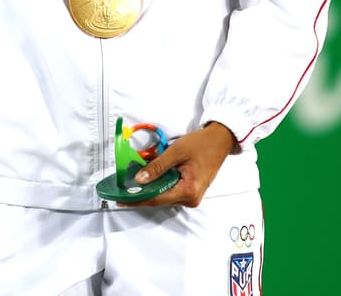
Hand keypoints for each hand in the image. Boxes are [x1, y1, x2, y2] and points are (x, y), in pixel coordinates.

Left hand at [121, 121, 236, 207]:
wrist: (220, 140)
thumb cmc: (202, 144)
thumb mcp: (176, 152)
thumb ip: (157, 166)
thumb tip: (139, 179)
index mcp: (189, 190)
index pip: (157, 198)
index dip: (137, 199)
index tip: (120, 198)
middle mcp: (191, 198)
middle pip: (159, 199)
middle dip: (140, 194)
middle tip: (121, 190)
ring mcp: (191, 196)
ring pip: (164, 196)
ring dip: (149, 189)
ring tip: (131, 183)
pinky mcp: (190, 191)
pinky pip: (170, 191)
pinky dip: (158, 185)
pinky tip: (147, 179)